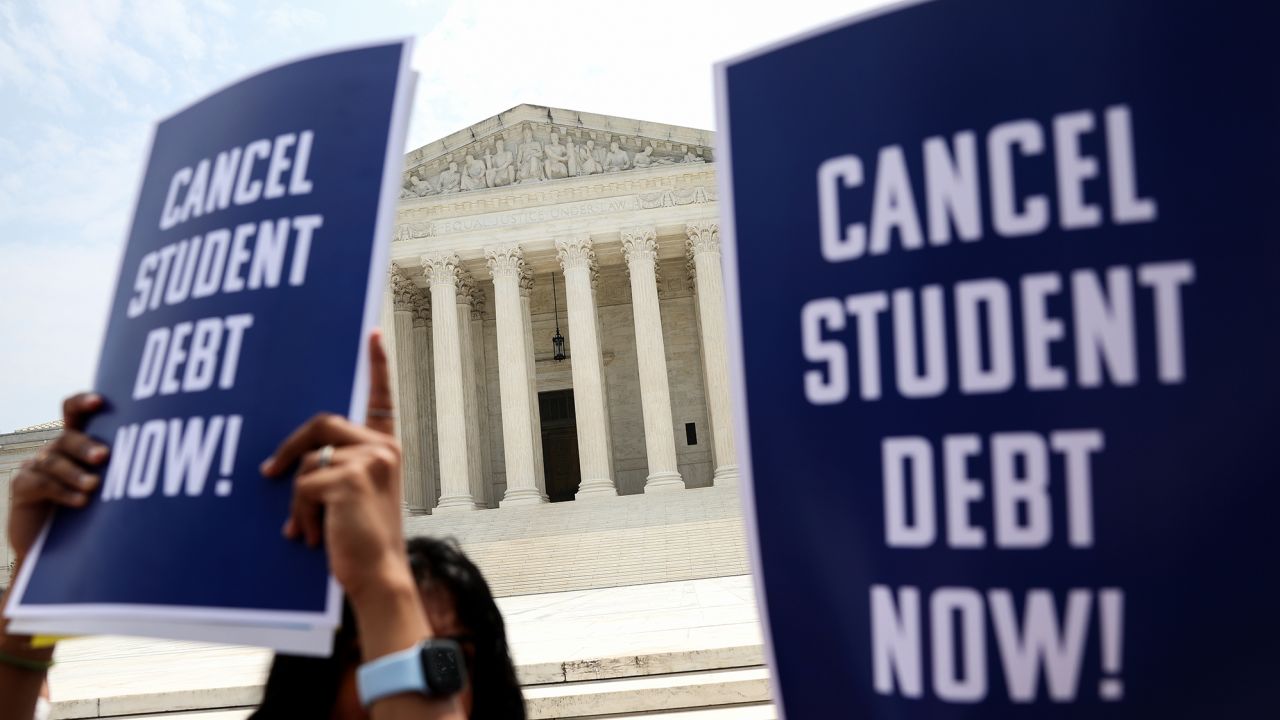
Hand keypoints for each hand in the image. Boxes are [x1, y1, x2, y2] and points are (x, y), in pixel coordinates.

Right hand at [8, 394, 107, 562]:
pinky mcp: (23, 486)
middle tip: (104, 456)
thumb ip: (123, 471)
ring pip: (54, 460)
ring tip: (95, 486)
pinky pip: (40, 483)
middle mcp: (57, 449)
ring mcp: (36, 466)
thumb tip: (154, 464)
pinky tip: (81, 501)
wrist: (59, 547)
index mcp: (79, 442)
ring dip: (76, 474)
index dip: (82, 403)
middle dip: (86, 446)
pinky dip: (62, 491)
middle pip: (68, 437)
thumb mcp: (112, 489)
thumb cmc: (96, 511)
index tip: (100, 401)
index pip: (74, 412)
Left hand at [260, 330, 410, 603]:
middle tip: (268, 474)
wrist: (377, 576)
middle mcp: (383, 447)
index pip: (381, 398)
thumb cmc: (359, 541)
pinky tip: (311, 537)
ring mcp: (370, 459)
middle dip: (288, 450)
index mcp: (386, 448)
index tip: (372, 334)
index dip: (377, 365)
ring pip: (307, 459)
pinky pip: (303, 485)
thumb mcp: (351, 497)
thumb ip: (335, 468)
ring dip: (297, 499)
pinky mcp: (352, 478)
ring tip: (305, 529)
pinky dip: (299, 514)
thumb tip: (285, 462)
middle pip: (321, 424)